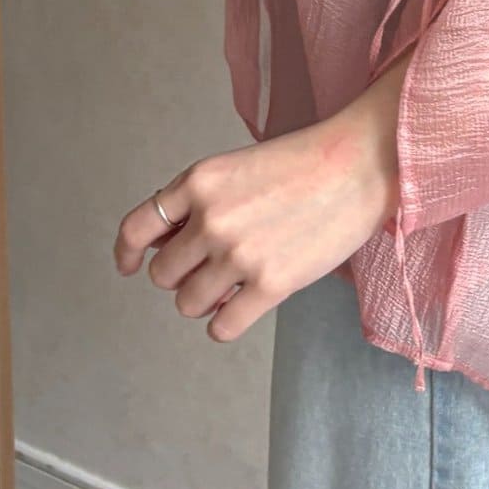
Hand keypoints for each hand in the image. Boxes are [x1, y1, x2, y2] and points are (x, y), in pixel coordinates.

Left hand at [113, 47, 412, 342]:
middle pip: (162, 273)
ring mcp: (239, 254)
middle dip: (182, 274)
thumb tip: (165, 244)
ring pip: (187, 303)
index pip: (136, 228)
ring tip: (232, 285)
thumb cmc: (305, 162)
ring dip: (204, 300)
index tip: (129, 266)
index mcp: (198, 182)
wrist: (361, 165)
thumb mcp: (238, 166)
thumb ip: (200, 201)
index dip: (126, 253)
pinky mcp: (271, 285)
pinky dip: (224, 324)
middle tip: (211, 267)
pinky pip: (222, 327)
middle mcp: (211, 219)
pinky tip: (241, 308)